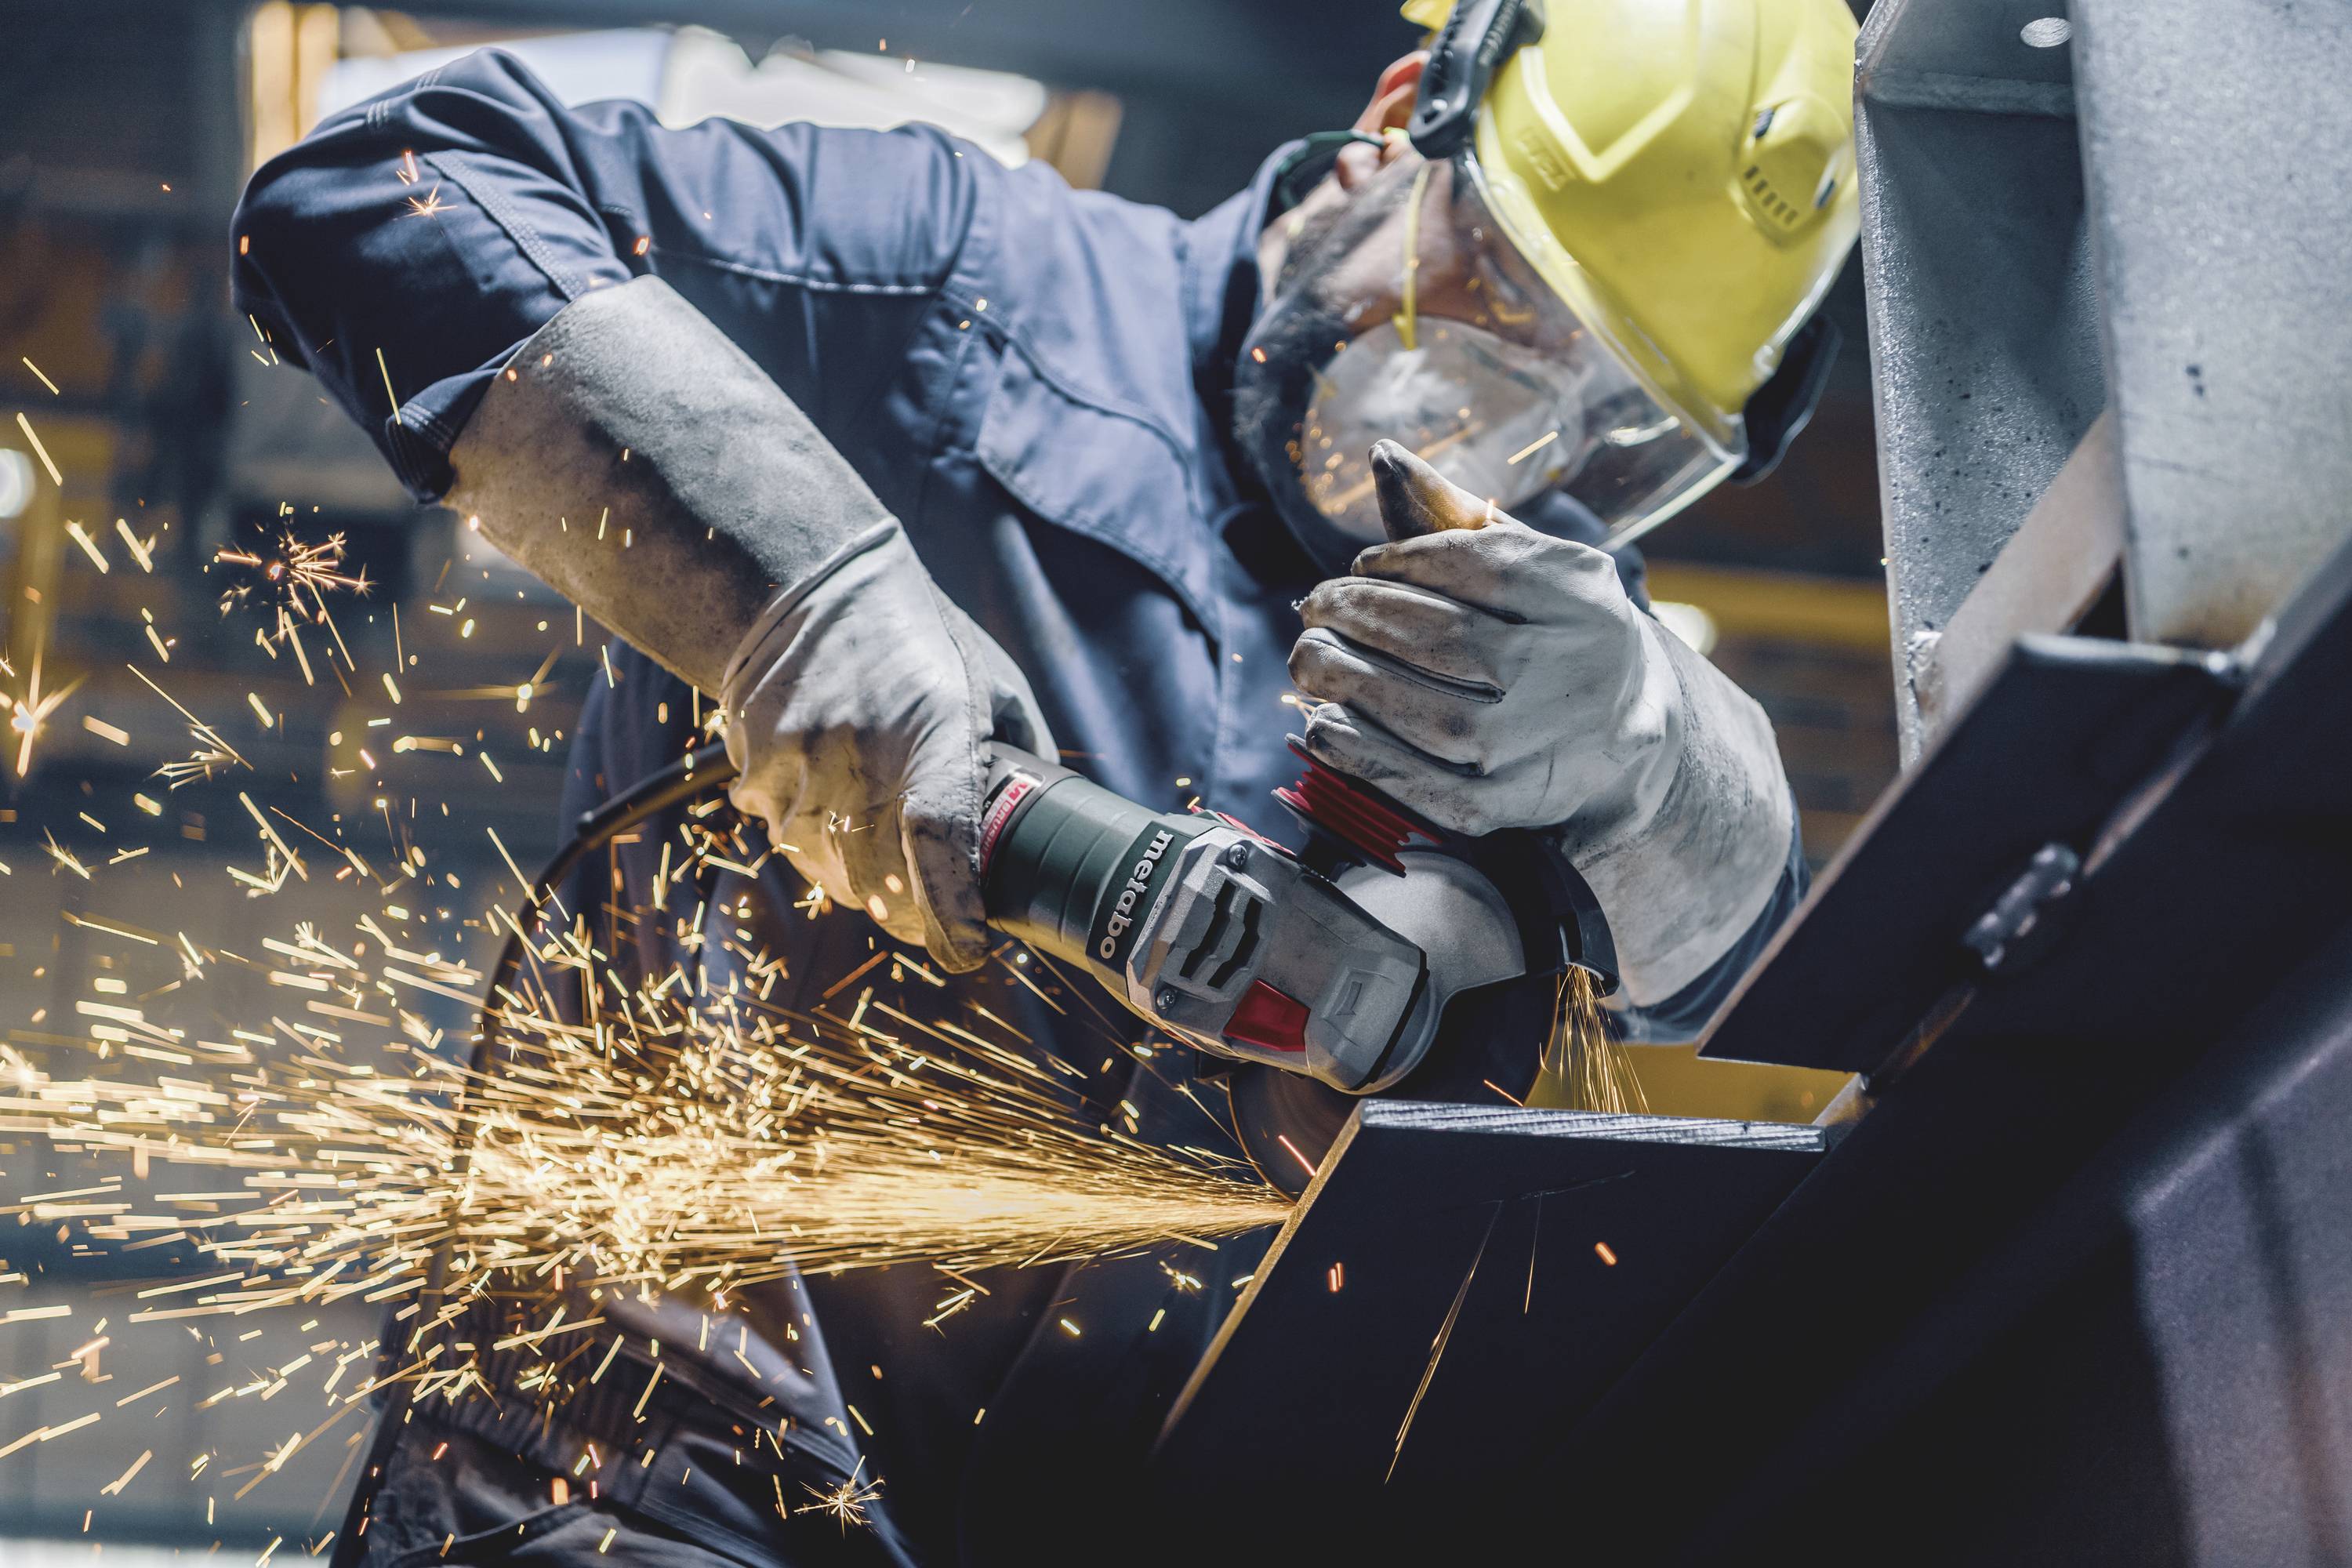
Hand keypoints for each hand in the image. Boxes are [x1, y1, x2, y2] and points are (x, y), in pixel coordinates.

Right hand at [723, 521, 1054, 971]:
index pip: (940, 842)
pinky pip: (779, 831)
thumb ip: (1020, 752)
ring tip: (874, 859)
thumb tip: (1049, 818)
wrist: (810, 580)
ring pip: (822, 868)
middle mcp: (862, 752)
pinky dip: (804, 837)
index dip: (952, 911)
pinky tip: (825, 805)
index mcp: (935, 733)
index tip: (967, 948)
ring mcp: (799, 760)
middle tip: (928, 920)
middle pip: (877, 882)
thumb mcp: (991, 681)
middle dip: (906, 916)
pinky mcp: (755, 761)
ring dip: (851, 881)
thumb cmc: (919, 635)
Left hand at [1288, 442, 1792, 1002]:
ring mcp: (1544, 747)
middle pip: (1443, 638)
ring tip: (1309, 654)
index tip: (1360, 564)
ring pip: (1428, 713)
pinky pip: (1424, 784)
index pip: (1477, 565)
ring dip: (1347, 679)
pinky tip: (1323, 721)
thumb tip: (1382, 456)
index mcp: (1584, 597)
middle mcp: (1574, 671)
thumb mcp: (1528, 567)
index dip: (1402, 561)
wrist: (1627, 738)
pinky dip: (1361, 751)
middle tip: (1314, 606)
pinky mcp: (1512, 806)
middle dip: (1358, 617)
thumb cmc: (1556, 634)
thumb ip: (1453, 515)